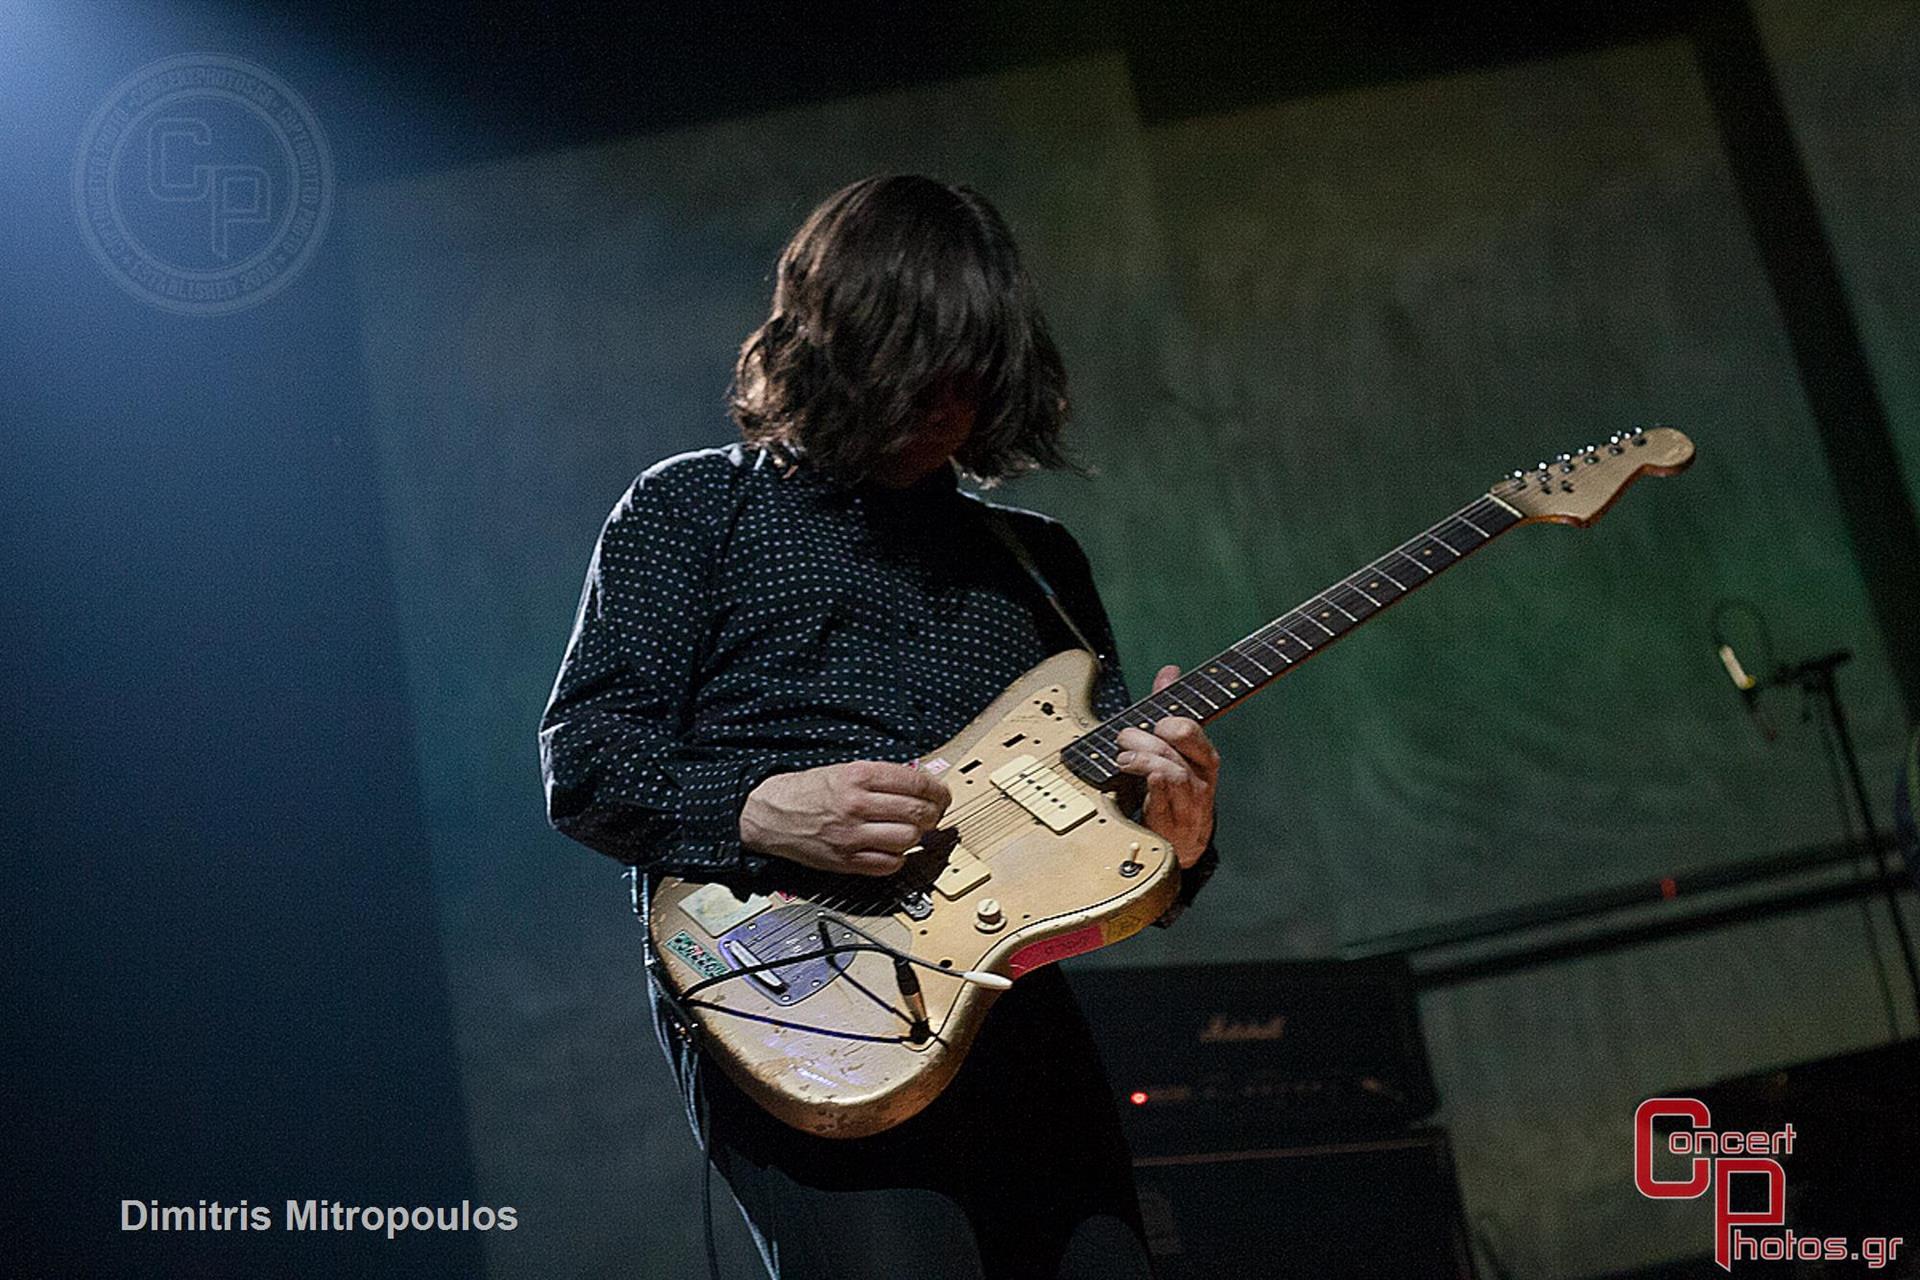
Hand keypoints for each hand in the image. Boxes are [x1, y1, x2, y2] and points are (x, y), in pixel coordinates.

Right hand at [740, 761, 951, 876]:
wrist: (770, 813)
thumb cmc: (807, 791)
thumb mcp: (844, 770)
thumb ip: (881, 777)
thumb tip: (919, 785)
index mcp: (858, 776)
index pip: (915, 782)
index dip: (937, 790)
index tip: (942, 794)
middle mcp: (857, 805)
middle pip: (918, 812)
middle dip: (934, 813)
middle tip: (934, 813)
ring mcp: (852, 836)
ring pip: (908, 839)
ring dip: (917, 836)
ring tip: (912, 830)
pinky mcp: (846, 861)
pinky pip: (889, 865)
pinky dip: (899, 858)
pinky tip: (894, 849)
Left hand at [1115, 665, 1218, 868]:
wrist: (1184, 841)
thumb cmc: (1177, 788)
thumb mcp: (1175, 747)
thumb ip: (1170, 708)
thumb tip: (1169, 671)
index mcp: (1203, 755)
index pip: (1191, 727)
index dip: (1168, 720)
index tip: (1153, 722)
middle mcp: (1201, 777)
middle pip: (1177, 745)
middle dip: (1146, 737)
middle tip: (1124, 739)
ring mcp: (1189, 802)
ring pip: (1172, 772)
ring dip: (1143, 760)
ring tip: (1122, 761)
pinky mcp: (1173, 823)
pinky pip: (1164, 802)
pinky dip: (1151, 788)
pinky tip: (1142, 781)